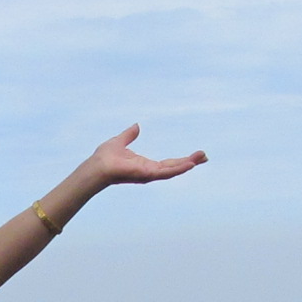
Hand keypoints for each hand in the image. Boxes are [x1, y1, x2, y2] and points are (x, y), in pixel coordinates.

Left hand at [86, 123, 206, 188]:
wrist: (97, 166)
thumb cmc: (104, 157)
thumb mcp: (120, 141)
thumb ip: (129, 135)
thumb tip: (136, 126)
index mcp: (145, 165)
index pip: (168, 163)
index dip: (181, 160)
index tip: (195, 156)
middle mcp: (149, 171)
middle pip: (174, 167)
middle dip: (190, 162)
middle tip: (205, 157)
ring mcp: (149, 174)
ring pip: (173, 170)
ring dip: (188, 164)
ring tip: (202, 158)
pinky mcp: (147, 174)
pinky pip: (166, 172)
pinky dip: (178, 168)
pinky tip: (189, 164)